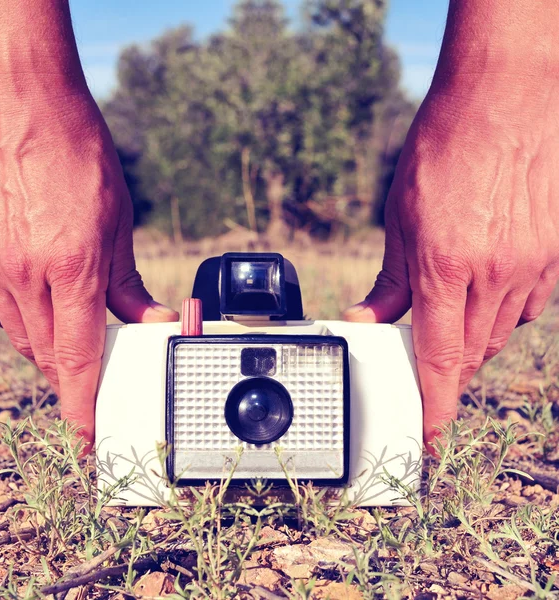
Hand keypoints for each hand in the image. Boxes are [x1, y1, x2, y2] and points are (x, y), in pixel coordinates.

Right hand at [0, 84, 177, 446]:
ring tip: (67, 345)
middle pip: (47, 355)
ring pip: (18, 337)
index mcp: (71, 266)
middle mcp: (24, 274)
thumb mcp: (119, 218)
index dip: (83, 405)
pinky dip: (16, 320)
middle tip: (87, 387)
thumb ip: (128, 281)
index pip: (79, 358)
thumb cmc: (75, 151)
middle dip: (69, 380)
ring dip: (45, 351)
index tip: (85, 437)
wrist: (15, 98)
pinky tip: (33, 307)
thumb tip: (152, 321)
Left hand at [345, 81, 558, 450]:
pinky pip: (528, 308)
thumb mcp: (399, 217)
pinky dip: (502, 318)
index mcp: (445, 266)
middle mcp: (493, 273)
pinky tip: (485, 304)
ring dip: (473, 348)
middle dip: (448, 376)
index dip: (434, 403)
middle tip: (429, 379)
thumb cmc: (442, 151)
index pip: (439, 357)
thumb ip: (390, 279)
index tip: (429, 433)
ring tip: (451, 341)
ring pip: (499, 336)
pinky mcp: (551, 254)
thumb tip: (369, 318)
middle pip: (470, 354)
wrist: (502, 99)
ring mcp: (529, 264)